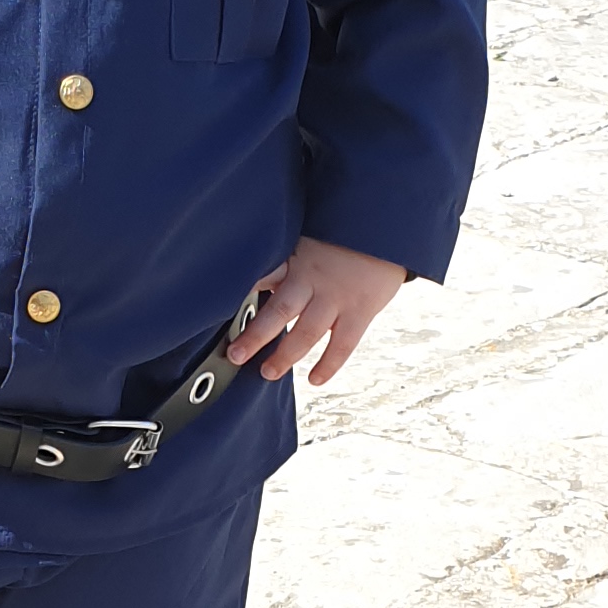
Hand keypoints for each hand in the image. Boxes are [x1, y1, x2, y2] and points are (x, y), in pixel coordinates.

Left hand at [226, 238, 406, 389]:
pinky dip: (328, 364)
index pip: (263, 277)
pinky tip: (315, 379)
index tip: (219, 311)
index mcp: (297, 260)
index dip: (243, 293)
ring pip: (306, 332)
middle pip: (279, 311)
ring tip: (267, 373)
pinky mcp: (361, 311)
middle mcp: (314, 280)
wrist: (388, 228)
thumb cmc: (344, 236)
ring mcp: (338, 297)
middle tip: (236, 355)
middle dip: (255, 336)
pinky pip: (343, 344)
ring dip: (285, 356)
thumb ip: (286, 260)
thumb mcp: (309, 237)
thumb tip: (254, 278)